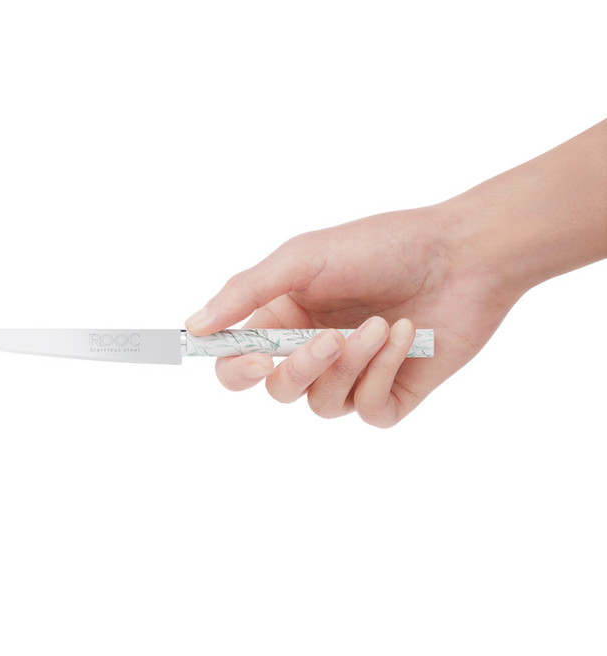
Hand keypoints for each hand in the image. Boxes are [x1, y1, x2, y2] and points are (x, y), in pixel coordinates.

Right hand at [185, 206, 518, 425]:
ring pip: (321, 403)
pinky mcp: (391, 393)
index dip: (235, 369)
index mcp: (285, 317)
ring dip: (349, 365)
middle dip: (299, 369)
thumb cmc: (382, 246)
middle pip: (277, 390)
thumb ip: (246, 292)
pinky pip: (367, 409)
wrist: (462, 255)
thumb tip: (194, 327)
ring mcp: (353, 374)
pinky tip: (404, 336)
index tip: (251, 360)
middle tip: (327, 338)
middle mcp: (313, 349)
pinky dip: (382, 373)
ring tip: (380, 324)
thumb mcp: (303, 258)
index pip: (238, 362)